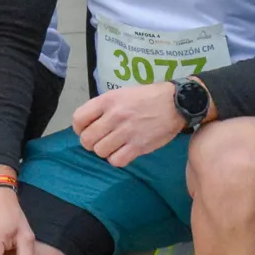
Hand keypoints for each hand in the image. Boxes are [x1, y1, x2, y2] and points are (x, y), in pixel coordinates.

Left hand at [70, 83, 185, 167]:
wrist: (175, 103)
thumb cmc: (147, 97)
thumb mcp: (121, 93)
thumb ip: (104, 107)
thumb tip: (88, 123)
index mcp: (108, 100)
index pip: (78, 119)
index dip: (79, 128)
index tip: (85, 130)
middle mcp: (115, 116)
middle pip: (87, 139)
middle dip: (90, 142)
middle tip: (100, 140)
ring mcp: (127, 132)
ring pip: (100, 151)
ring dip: (104, 151)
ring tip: (113, 145)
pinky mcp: (139, 146)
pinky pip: (116, 161)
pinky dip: (116, 159)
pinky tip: (122, 152)